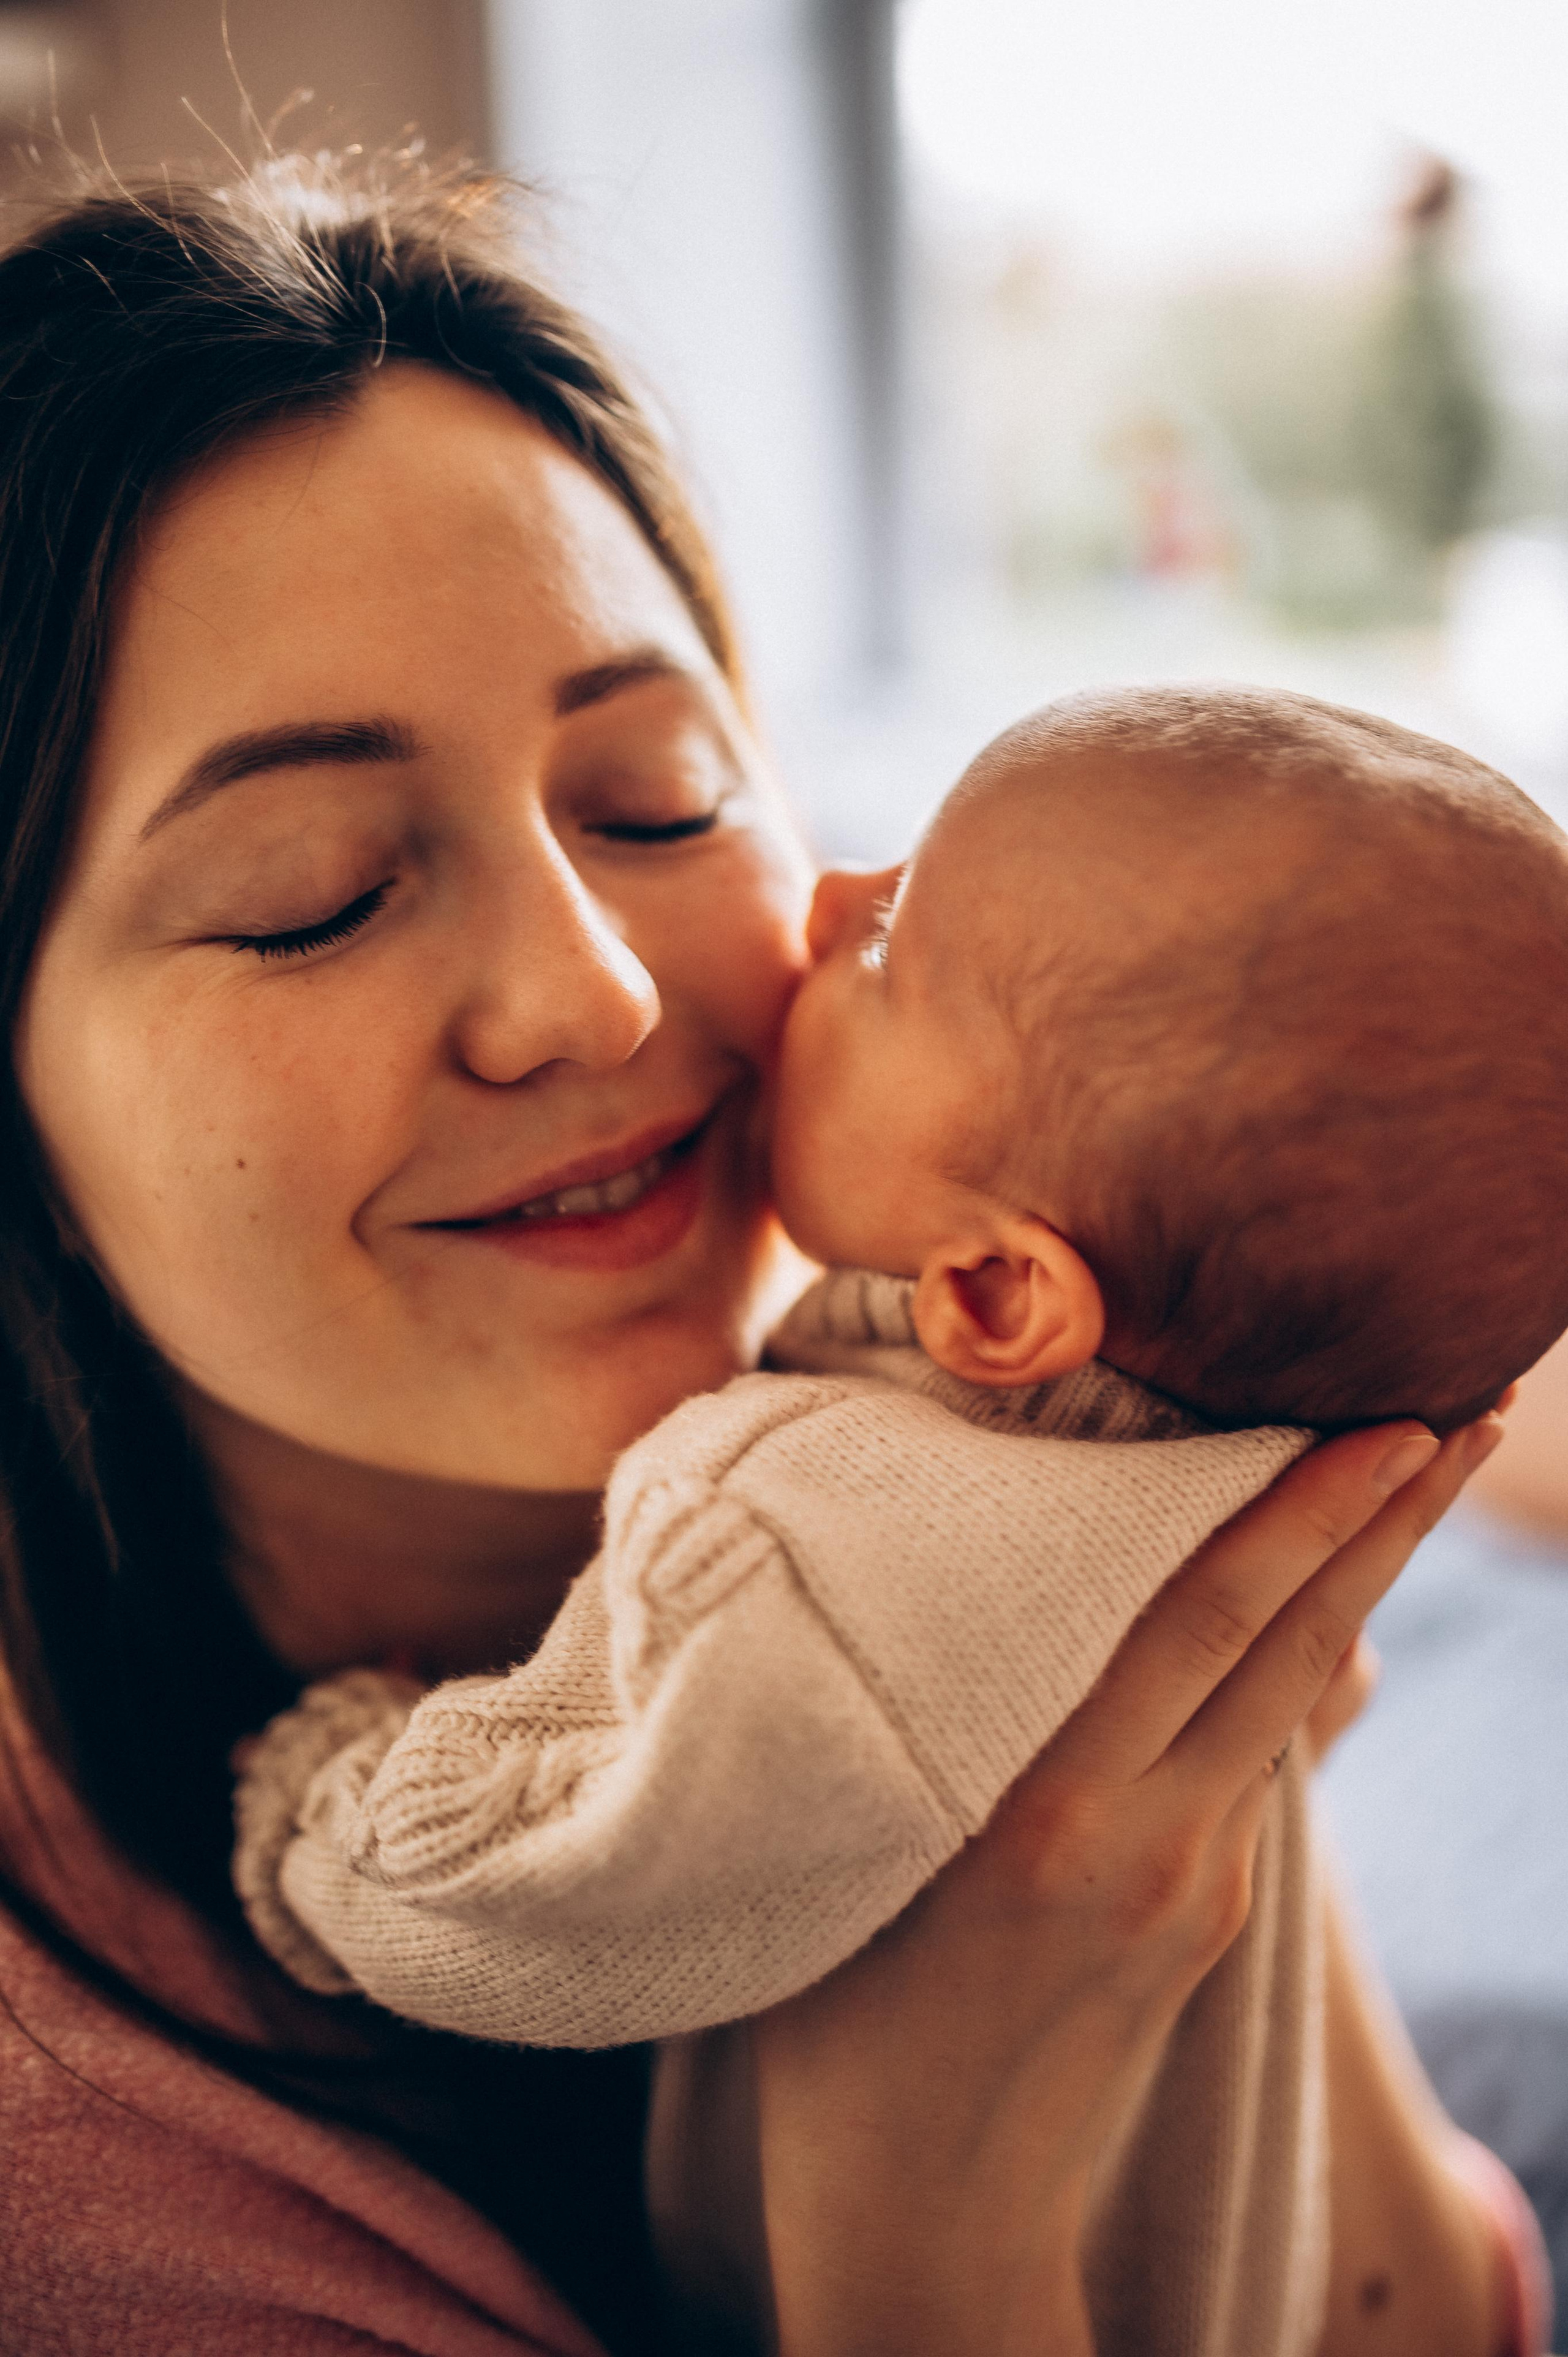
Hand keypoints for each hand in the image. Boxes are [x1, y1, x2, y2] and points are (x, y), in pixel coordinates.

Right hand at [754, 1413, 1503, 2356]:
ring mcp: (1198, 1888)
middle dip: (1389, 1520)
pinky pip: (1247, 1763)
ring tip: (1414, 1474)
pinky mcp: (1212, 1921)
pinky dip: (1281, 1664)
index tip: (1382, 1422)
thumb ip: (954, 1720)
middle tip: (1471, 1408)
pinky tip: (1298, 1607)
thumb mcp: (867, 1843)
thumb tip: (1005, 1582)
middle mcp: (1148, 1841)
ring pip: (1287, 1697)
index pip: (1199, 1623)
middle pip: (1293, 1646)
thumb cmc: (836, 2016)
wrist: (920, 2214)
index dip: (1299, 1515)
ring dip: (1357, 1579)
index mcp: (1045, 1811)